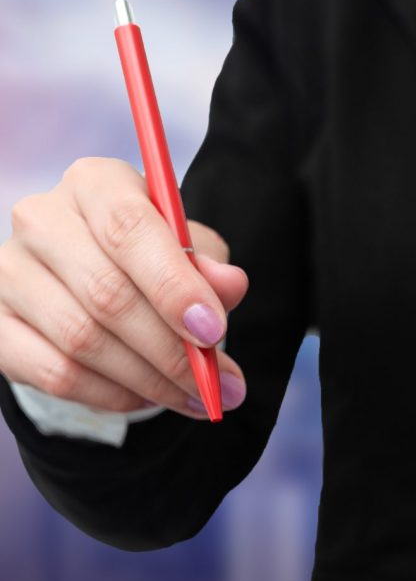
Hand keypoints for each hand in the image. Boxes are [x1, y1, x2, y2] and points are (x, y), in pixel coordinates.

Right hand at [0, 156, 248, 418]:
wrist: (93, 276)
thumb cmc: (151, 254)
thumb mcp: (190, 250)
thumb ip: (210, 266)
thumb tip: (229, 285)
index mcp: (95, 183)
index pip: (129, 229)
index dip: (173, 285)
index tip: (213, 332)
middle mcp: (42, 218)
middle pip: (107, 293)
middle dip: (171, 350)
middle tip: (215, 383)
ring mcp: (8, 270)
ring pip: (82, 339)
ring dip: (148, 379)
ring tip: (195, 397)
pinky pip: (54, 372)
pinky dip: (110, 394)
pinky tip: (147, 397)